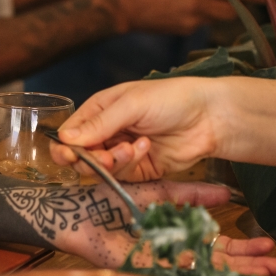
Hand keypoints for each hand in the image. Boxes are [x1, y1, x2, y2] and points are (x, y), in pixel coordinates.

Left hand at [28, 180, 275, 274]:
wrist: (70, 206)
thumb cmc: (107, 196)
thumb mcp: (156, 190)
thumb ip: (188, 194)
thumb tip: (225, 195)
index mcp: (173, 236)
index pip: (215, 247)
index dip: (242, 249)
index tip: (270, 249)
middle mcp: (169, 253)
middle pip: (215, 262)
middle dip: (247, 264)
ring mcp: (156, 262)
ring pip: (200, 270)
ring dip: (232, 270)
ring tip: (264, 272)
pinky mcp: (137, 266)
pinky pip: (170, 269)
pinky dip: (197, 270)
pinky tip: (221, 270)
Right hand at [51, 78, 223, 181]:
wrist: (210, 117)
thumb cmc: (172, 98)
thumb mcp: (132, 104)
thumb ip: (99, 124)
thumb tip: (65, 138)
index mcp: (100, 110)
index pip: (71, 132)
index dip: (65, 146)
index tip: (68, 155)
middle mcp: (108, 133)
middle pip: (82, 156)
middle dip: (89, 159)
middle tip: (102, 158)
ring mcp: (123, 152)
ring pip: (102, 169)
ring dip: (114, 162)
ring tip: (133, 148)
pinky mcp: (140, 170)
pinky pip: (123, 176)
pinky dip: (131, 166)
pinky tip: (145, 148)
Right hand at [100, 0, 233, 34]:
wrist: (122, 4)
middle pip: (239, 2)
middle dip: (254, 2)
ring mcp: (195, 12)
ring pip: (223, 14)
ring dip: (225, 9)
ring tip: (208, 0)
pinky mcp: (188, 27)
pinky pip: (202, 22)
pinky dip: (199, 16)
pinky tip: (179, 9)